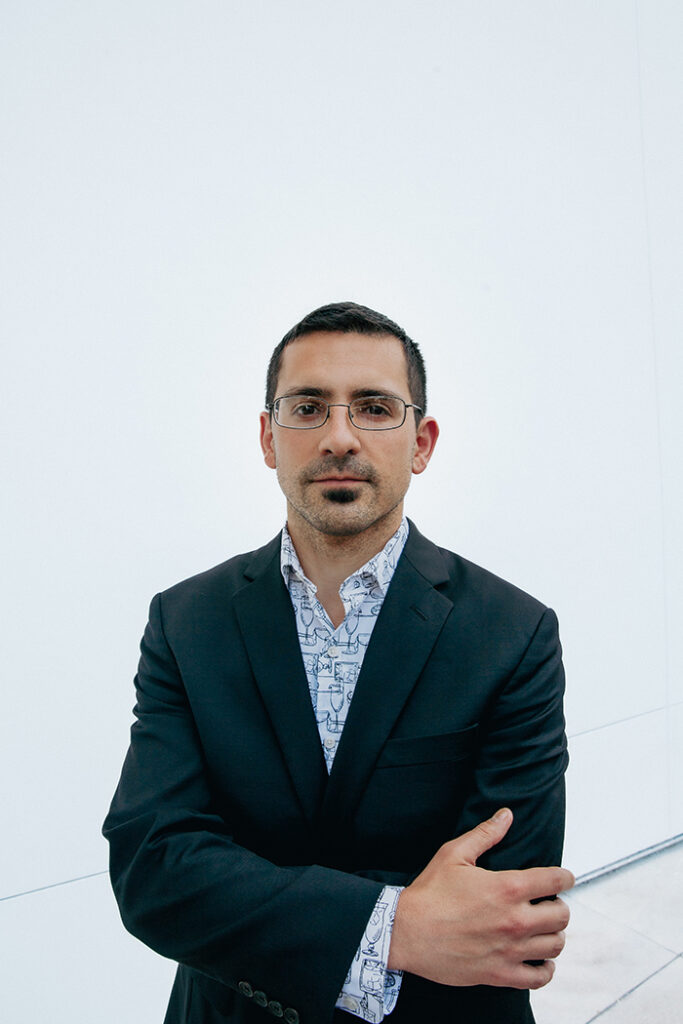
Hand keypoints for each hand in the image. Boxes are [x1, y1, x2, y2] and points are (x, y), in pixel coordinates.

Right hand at [387, 808, 573, 989]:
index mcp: (507, 887)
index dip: (565, 878)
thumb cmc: (429, 892)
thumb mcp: (454, 854)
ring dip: (554, 936)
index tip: (563, 879)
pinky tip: (538, 959)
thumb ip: (485, 834)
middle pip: (562, 916)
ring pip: (556, 946)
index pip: (556, 881)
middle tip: (547, 905)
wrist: (405, 932)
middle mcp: (515, 919)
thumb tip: (506, 815)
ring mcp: (509, 950)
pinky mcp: (500, 974)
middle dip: (559, 907)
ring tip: (543, 930)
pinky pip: (540, 977)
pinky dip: (545, 969)